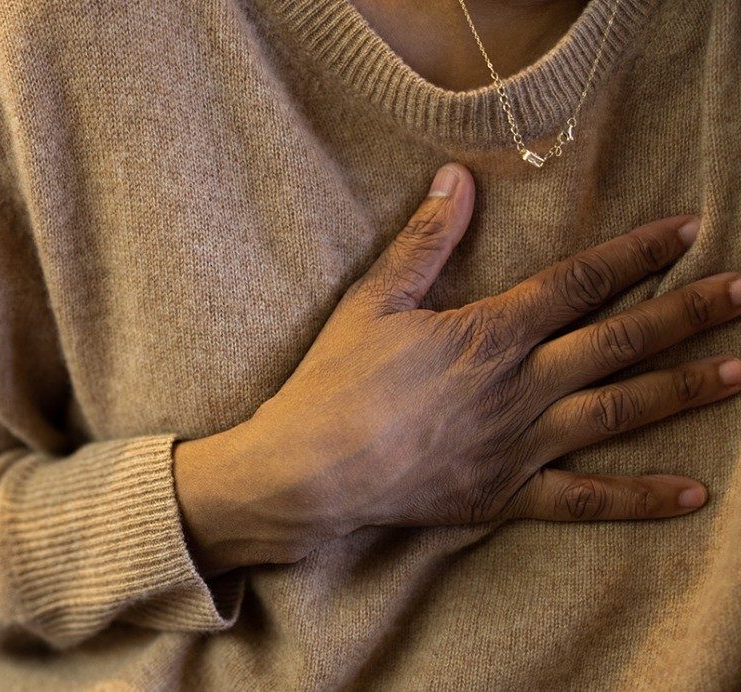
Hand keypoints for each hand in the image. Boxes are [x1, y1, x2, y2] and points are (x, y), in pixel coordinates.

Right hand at [173, 162, 739, 575]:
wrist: (311, 469)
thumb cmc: (335, 382)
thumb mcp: (372, 301)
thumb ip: (424, 242)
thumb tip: (458, 178)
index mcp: (490, 332)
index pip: (580, 282)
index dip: (638, 253)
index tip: (690, 230)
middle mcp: (521, 385)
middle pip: (619, 342)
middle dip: (687, 314)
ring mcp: (521, 444)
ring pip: (618, 412)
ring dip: (682, 390)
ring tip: (739, 372)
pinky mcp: (507, 495)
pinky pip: (584, 499)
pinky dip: (639, 498)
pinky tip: (693, 493)